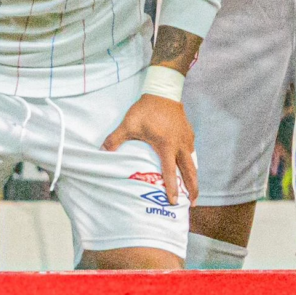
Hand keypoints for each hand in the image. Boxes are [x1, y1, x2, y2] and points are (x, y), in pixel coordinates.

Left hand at [105, 93, 198, 208]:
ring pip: (192, 162)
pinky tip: (188, 167)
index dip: (172, 188)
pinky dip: (191, 163)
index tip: (174, 202)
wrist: (164, 91)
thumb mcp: (128, 124)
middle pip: (190, 171)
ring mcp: (186, 139)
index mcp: (165, 146)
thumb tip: (101, 151)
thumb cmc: (146, 109)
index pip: (170, 172)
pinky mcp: (188, 133)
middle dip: (192, 188)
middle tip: (193, 203)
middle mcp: (179, 145)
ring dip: (193, 177)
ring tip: (194, 190)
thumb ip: (115, 139)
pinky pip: (191, 152)